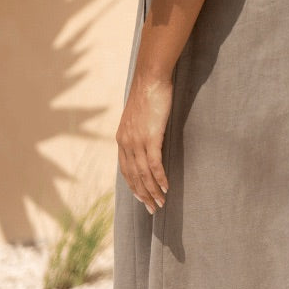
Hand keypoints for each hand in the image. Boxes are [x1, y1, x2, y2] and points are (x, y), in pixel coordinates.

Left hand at [116, 71, 172, 213]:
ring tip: (161, 203)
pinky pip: (154, 164)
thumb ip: (140, 130)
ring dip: (153, 191)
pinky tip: (166, 187)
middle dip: (143, 194)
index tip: (142, 198)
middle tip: (152, 209)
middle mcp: (126, 143)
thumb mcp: (139, 116)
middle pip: (133, 176)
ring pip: (144, 173)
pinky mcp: (151, 137)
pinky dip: (160, 178)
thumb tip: (147, 139)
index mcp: (122, 139)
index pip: (126, 169)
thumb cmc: (148, 94)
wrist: (151, 79)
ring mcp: (137, 141)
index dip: (134, 186)